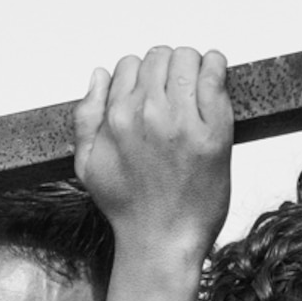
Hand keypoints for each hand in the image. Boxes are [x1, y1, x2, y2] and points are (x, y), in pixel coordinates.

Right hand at [74, 47, 232, 266]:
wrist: (162, 244)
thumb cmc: (129, 209)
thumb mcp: (88, 165)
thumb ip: (86, 116)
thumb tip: (99, 74)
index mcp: (117, 118)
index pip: (129, 64)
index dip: (141, 78)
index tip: (151, 95)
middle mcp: (148, 114)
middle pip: (159, 56)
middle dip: (166, 70)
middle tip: (175, 93)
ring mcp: (183, 122)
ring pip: (187, 58)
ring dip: (191, 67)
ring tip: (193, 90)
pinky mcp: (213, 132)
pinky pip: (216, 73)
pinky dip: (216, 67)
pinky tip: (213, 77)